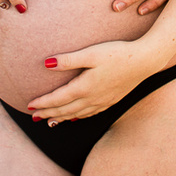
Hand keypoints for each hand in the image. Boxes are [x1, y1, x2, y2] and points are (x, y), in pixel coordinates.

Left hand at [26, 40, 157, 123]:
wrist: (145, 60)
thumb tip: (46, 64)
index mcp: (84, 87)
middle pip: (65, 110)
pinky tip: (76, 117)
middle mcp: (92, 98)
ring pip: (77, 114)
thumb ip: (68, 60)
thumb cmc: (118, 53)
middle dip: (48, 113)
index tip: (29, 105)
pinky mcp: (112, 100)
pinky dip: (78, 117)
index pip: (58, 99)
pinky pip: (90, 113)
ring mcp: (103, 101)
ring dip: (61, 118)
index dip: (43, 102)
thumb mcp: (91, 53)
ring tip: (50, 121)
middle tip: (34, 117)